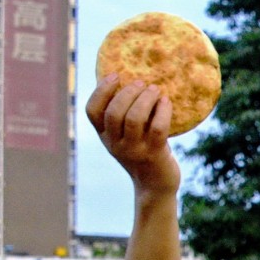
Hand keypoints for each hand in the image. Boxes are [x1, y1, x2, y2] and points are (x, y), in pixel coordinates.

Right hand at [85, 75, 180, 196]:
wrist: (156, 184)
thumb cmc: (143, 151)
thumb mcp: (126, 136)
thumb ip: (123, 115)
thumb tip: (131, 79)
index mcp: (104, 136)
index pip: (92, 111)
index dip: (101, 90)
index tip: (115, 75)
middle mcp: (115, 144)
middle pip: (114, 112)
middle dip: (128, 92)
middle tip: (141, 83)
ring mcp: (134, 150)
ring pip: (134, 119)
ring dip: (145, 99)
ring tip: (155, 89)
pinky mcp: (154, 154)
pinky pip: (157, 128)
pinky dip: (162, 111)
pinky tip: (166, 101)